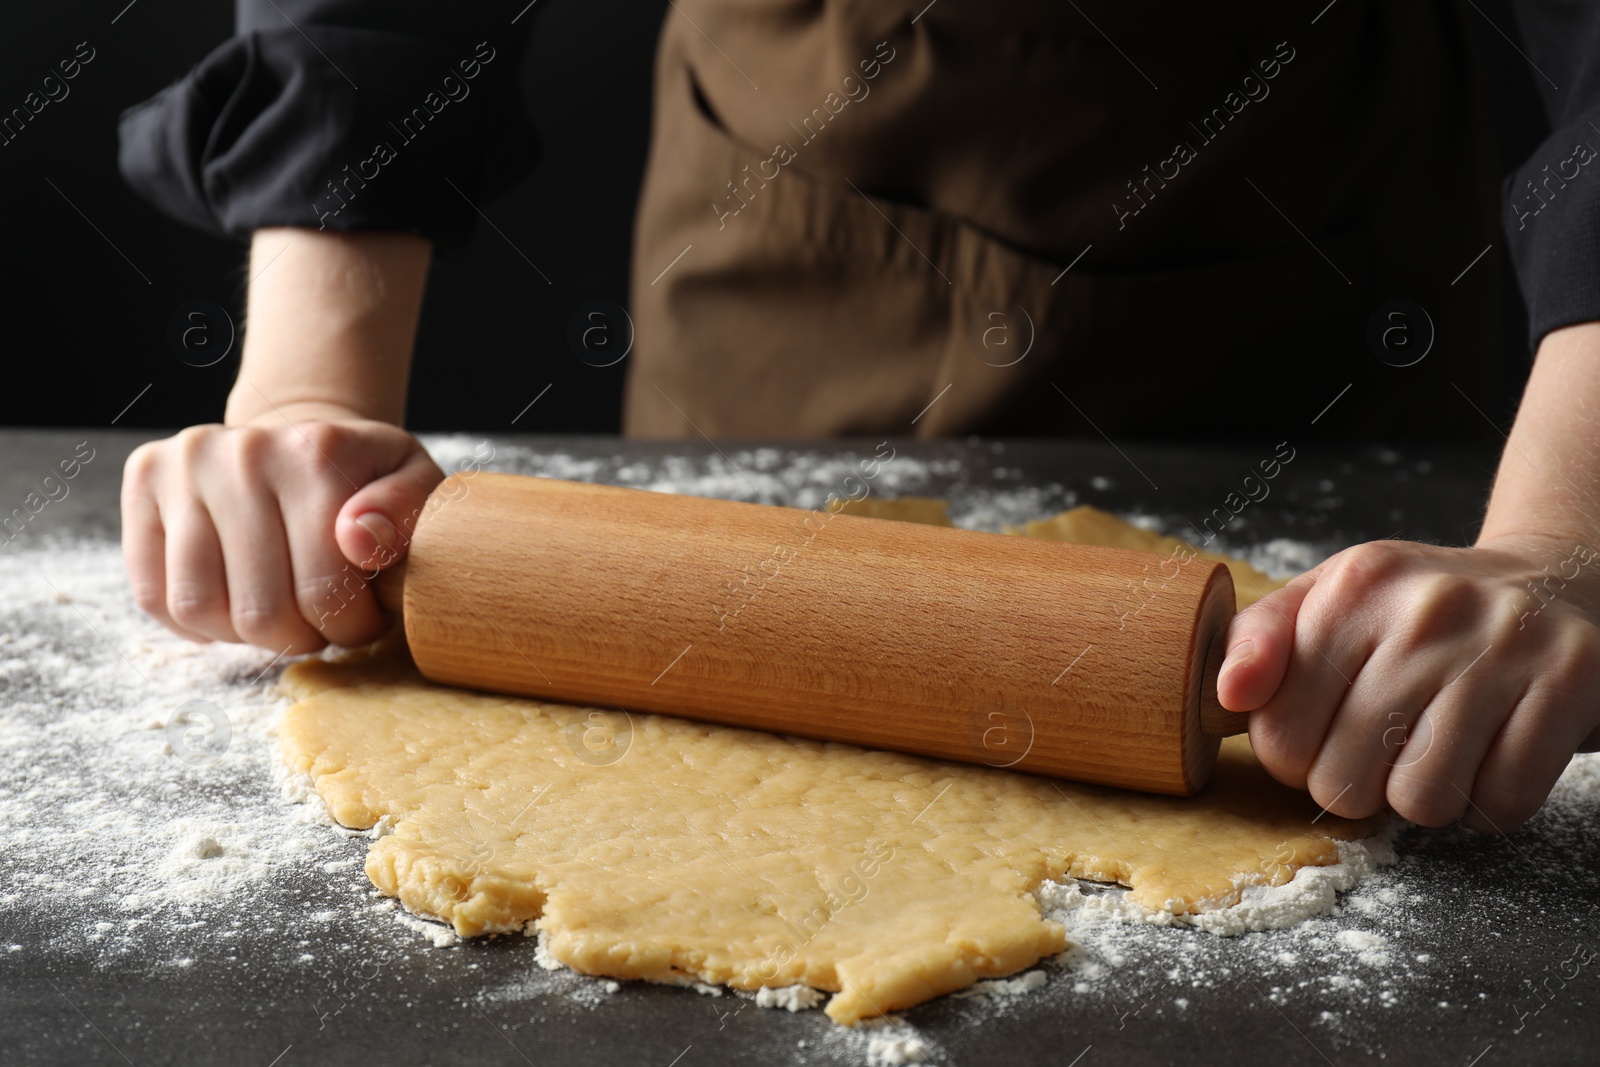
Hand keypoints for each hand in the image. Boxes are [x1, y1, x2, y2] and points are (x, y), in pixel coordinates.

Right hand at [121, 405, 442, 653]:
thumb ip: (405, 512)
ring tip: (279, 616)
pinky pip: (153, 594)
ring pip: (197, 607)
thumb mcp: (412, 483)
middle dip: (300, 638)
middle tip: (321, 625)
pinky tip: (233, 604)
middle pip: (259, 608)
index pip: (321, 588)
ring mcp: (184, 464)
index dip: (348, 626)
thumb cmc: (362, 478)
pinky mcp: (142, 480)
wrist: (299, 443)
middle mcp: (242, 452)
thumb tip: (360, 541)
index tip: (364, 619)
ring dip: (243, 636)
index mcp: (315, 453)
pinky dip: (195, 622)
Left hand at [1215, 535, 1599, 832]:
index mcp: (1354, 586)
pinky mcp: (1569, 684)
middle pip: (1342, 778)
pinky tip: (1489, 755)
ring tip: (1435, 751)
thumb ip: (1259, 640)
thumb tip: (1229, 695)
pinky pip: (1499, 803)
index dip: (1292, 759)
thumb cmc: (1419, 610)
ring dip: (1423, 798)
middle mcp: (1426, 608)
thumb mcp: (1330, 599)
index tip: (1323, 734)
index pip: (1277, 733)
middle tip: (1385, 748)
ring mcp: (1504, 645)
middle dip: (1357, 784)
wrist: (1557, 583)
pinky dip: (1488, 802)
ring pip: (1421, 800)